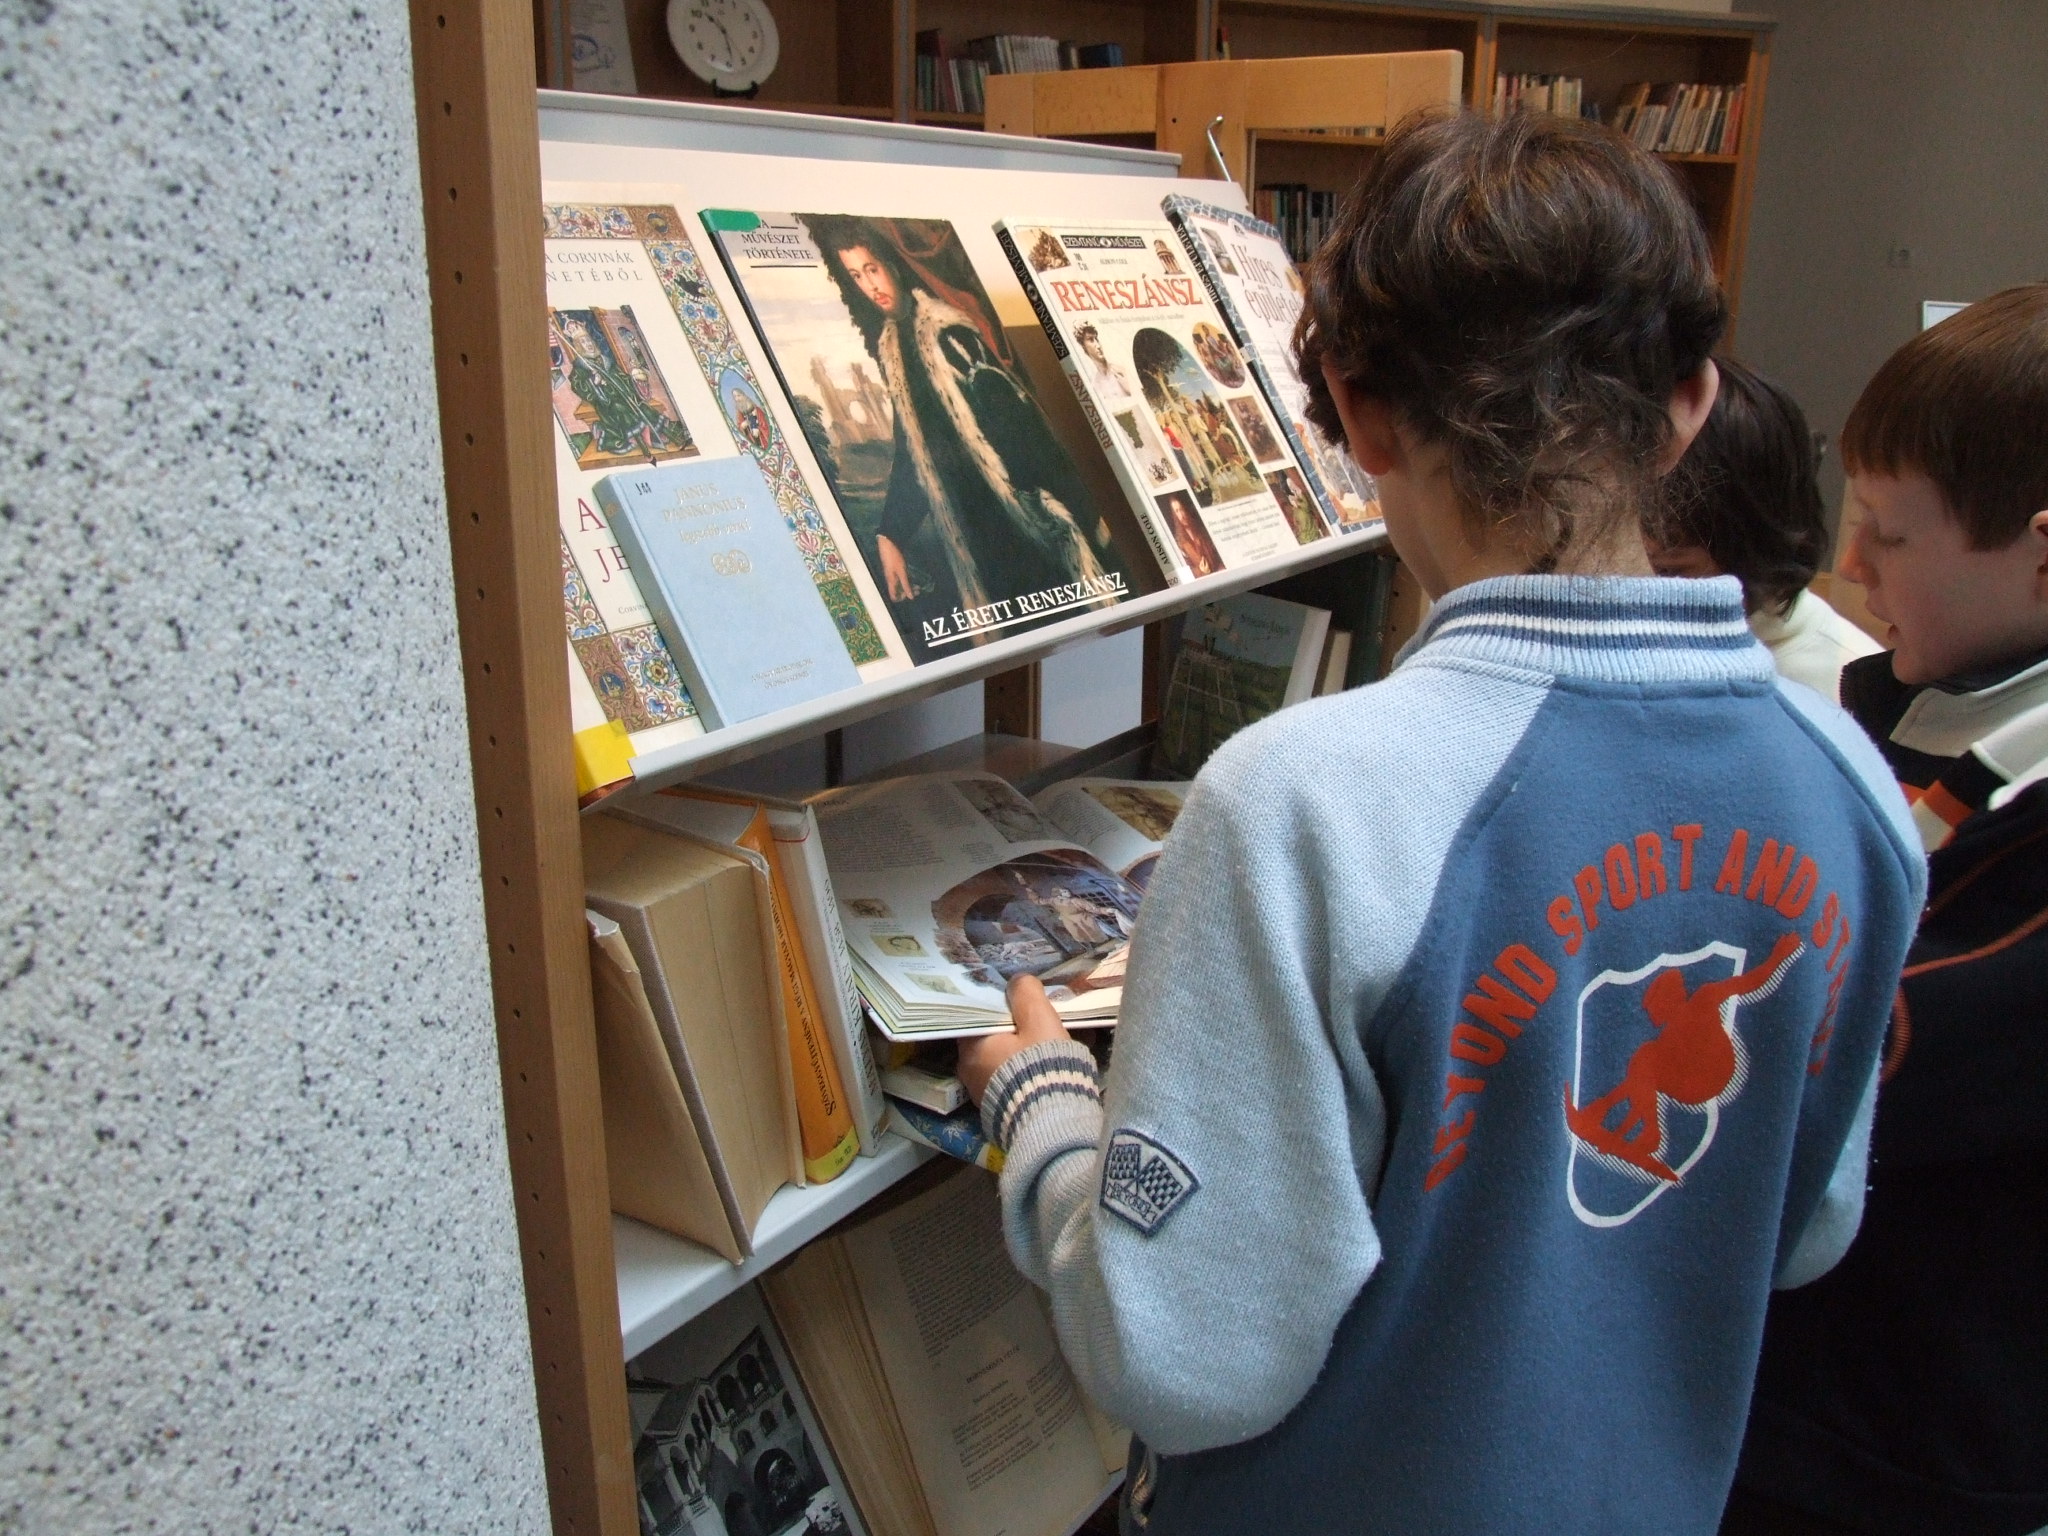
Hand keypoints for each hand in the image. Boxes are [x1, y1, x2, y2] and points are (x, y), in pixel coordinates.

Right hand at [875, 535, 913, 602]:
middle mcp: (891, 580)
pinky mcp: (894, 569)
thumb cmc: (894, 557)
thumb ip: (906, 584)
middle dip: (908, 592)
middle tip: (918, 590)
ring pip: (900, 585)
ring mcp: (892, 574)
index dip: (902, 598)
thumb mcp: (901, 572)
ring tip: (918, 585)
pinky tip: (912, 577)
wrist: (887, 544)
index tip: (910, 595)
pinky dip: (906, 580)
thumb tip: (910, 597)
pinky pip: (900, 578)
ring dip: (908, 586)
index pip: (894, 597)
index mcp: (891, 582)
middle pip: (898, 591)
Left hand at [958, 975, 1073, 1105]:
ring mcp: (981, 1095)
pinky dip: (1022, 1074)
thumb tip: (1017, 981)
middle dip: (1010, 1031)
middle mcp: (968, 1071)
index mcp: (971, 1046)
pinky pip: (1008, 1083)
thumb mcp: (1040, 1021)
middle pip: (987, 1040)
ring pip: (998, 1062)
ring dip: (1018, 1054)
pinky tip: (1044, 1071)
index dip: (996, 1007)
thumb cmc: (1041, 1067)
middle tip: (1036, 1022)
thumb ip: (1027, 995)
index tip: (1015, 1001)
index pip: (976, 1017)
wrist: (1052, 1124)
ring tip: (1046, 1047)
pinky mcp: (998, 1113)